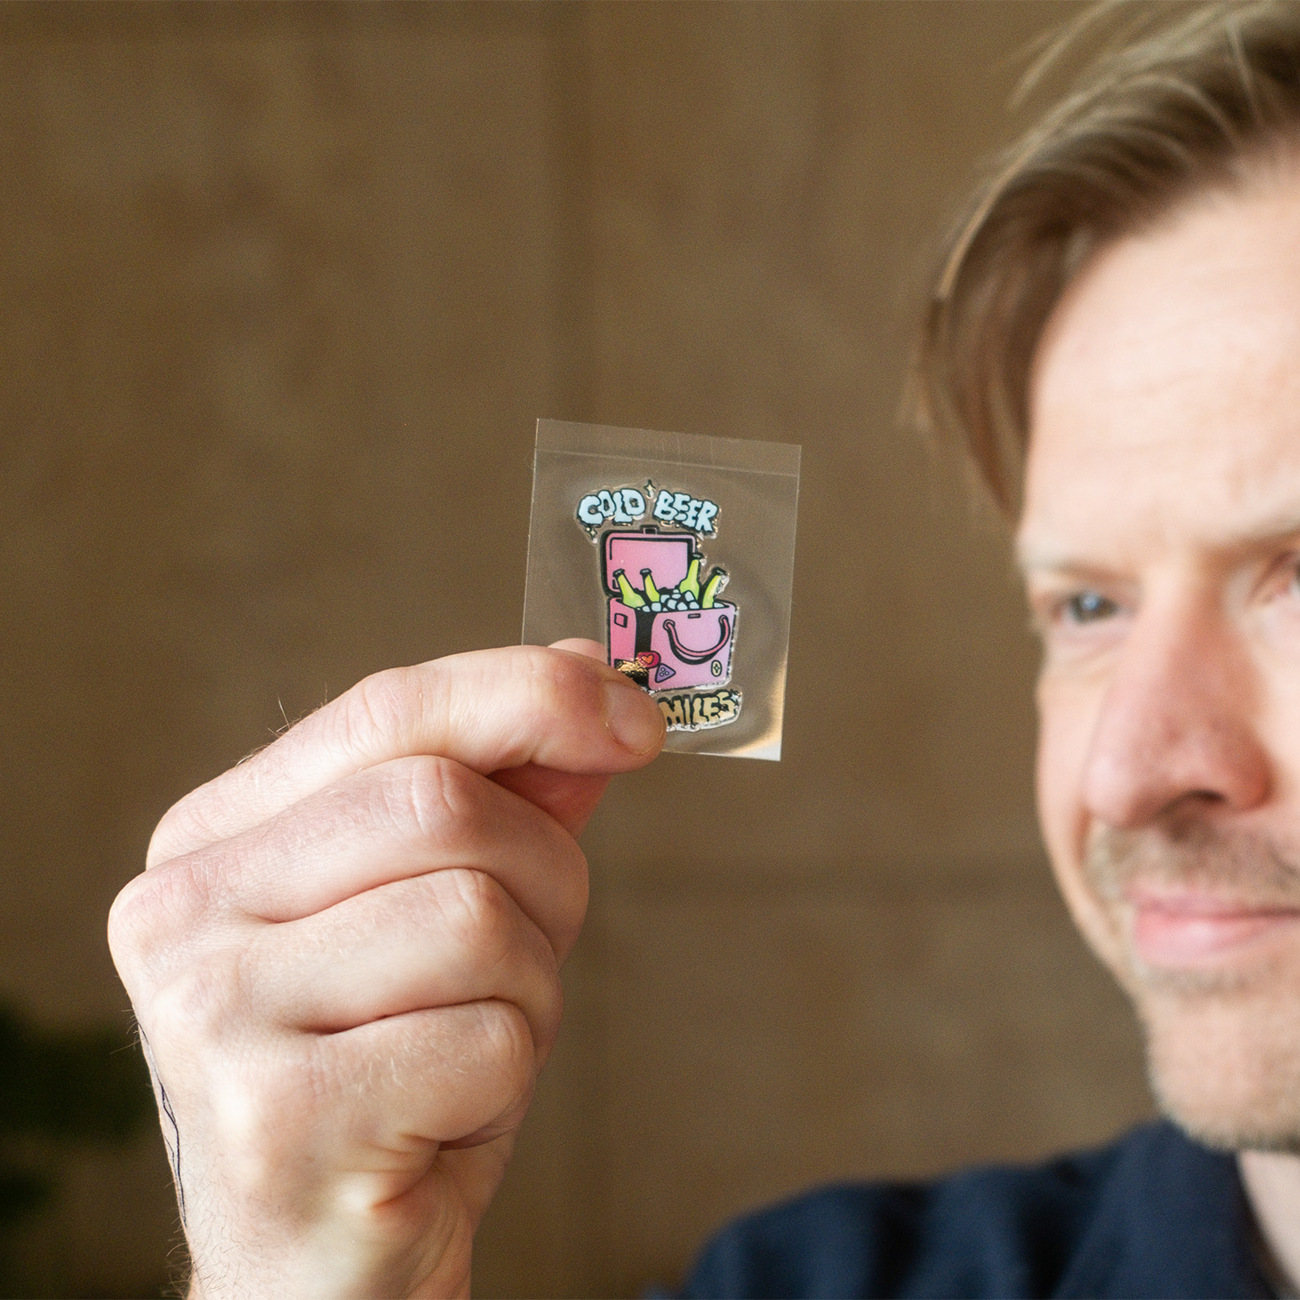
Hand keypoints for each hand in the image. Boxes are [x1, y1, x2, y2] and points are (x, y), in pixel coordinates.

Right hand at [108, 642, 664, 1299]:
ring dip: (528, 986)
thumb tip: (594, 674)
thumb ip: (507, 791)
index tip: (638, 718)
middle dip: (543, 876)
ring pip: (476, 917)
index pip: (386, 712)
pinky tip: (446, 1117)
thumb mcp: (445, 913)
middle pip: (442, 807)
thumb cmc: (393, 1071)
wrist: (329, 1264)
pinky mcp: (278, 1123)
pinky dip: (508, 1074)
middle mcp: (182, 914)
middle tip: (531, 951)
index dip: (528, 695)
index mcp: (211, 839)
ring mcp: (212, 1018)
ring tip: (471, 1045)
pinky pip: (485, 1038)